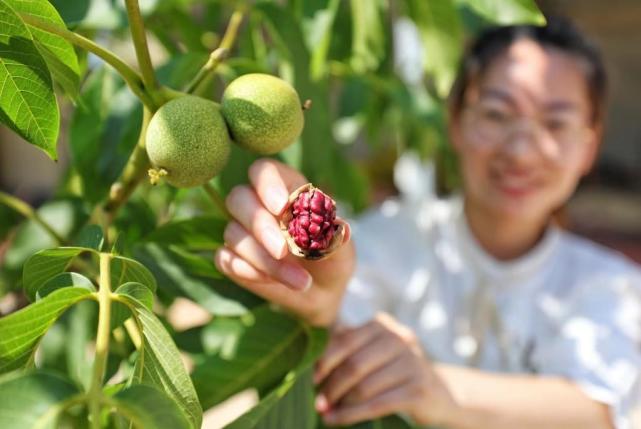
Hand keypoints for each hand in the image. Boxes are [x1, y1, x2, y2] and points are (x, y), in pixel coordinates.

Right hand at [214, 159, 354, 325]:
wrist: (323, 292)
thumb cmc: (332, 259)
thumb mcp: (342, 249)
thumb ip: (335, 236)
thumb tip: (337, 227)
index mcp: (286, 189)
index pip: (264, 171)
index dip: (268, 184)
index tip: (281, 207)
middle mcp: (258, 205)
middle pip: (239, 198)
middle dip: (260, 225)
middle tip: (282, 250)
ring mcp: (241, 231)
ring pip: (233, 233)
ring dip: (264, 259)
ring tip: (299, 281)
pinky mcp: (232, 258)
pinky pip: (224, 258)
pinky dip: (246, 270)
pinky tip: (269, 281)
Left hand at [314, 313, 457, 425]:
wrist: (437, 396)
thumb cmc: (391, 374)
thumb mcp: (372, 354)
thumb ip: (346, 349)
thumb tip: (308, 362)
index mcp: (383, 325)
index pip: (346, 340)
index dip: (324, 361)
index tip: (310, 379)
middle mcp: (400, 339)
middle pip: (354, 365)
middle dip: (331, 386)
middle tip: (318, 401)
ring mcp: (412, 363)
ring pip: (365, 387)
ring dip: (340, 403)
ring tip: (325, 412)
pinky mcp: (419, 390)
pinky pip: (377, 404)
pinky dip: (352, 415)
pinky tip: (336, 420)